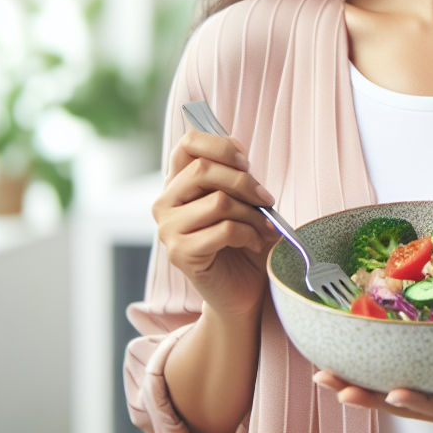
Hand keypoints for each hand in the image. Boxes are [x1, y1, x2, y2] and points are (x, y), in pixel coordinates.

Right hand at [153, 129, 278, 319]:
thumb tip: (238, 151)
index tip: (245, 162)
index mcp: (179, 182)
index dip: (219, 145)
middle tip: (267, 200)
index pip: (187, 144)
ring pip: (218, 201)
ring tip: (264, 226)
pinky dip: (249, 233)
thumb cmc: (246, 240)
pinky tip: (254, 242)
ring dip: (252, 213)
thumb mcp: (244, 200)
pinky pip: (224, 229)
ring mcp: (168, 229)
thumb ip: (235, 174)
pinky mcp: (179, 253)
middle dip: (245, 182)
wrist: (244, 289)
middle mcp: (165, 202)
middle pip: (203, 170)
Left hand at [312, 335, 432, 422]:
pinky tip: (349, 359)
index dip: (421, 404)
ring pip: (400, 394)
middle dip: (371, 398)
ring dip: (362, 387)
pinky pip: (405, 376)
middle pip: (411, 406)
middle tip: (333, 384)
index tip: (393, 393)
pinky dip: (375, 370)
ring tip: (324, 376)